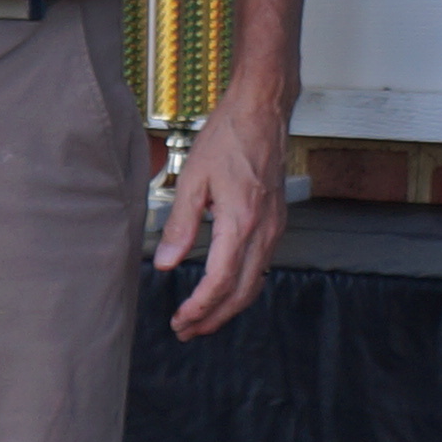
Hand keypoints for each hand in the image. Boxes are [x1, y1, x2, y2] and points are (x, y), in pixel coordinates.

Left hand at [151, 88, 289, 336]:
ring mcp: (274, 227)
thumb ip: (178, 225)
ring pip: (255, 282)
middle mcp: (263, 230)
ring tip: (202, 318)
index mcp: (241, 222)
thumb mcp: (193, 179)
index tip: (180, 320)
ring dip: (228, 306)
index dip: (200, 307)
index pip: (220, 281)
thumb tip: (166, 264)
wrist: (262, 111)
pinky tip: (224, 287)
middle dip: (214, 318)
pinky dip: (242, 286)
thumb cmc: (228, 137)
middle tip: (187, 330)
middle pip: (242, 292)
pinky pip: (262, 265)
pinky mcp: (276, 221)